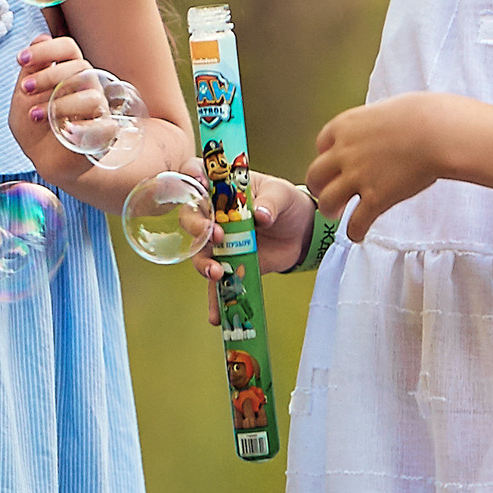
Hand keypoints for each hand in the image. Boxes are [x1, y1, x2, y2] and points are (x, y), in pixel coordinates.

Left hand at [8, 35, 97, 181]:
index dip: (46, 49)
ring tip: (34, 115)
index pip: (68, 47)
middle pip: (80, 67)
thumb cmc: (34, 125)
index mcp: (68, 72)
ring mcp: (98, 109)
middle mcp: (87, 86)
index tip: (20, 59)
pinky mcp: (104, 132)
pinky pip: (104, 125)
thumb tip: (40, 38)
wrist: (44, 159)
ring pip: (91, 95)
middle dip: (47, 76)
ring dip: (58, 103)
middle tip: (24, 89)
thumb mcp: (23, 97)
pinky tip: (65, 131)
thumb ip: (30, 71)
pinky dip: (83, 127)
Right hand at [190, 173, 310, 319]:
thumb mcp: (281, 195)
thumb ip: (270, 202)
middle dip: (197, 227)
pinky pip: (218, 283)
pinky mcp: (231, 264)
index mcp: (223, 188)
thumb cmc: (287, 203)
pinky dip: (215, 300)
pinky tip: (215, 315)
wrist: (302, 232)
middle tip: (215, 235)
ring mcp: (220, 241)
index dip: (190, 178)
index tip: (196, 186)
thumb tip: (261, 215)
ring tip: (216, 273)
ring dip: (203, 264)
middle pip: (191, 218)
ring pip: (200, 253)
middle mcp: (214, 214)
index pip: (196, 177)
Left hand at [307, 92, 457, 241]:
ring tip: (336, 215)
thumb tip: (379, 131)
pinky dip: (354, 231)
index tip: (333, 165)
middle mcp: (344, 152)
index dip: (326, 157)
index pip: (321, 144)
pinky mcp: (375, 198)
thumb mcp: (384, 110)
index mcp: (345, 126)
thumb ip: (373, 125)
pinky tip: (358, 234)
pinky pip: (356, 222)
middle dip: (318, 187)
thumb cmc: (420, 116)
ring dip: (330, 211)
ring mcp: (357, 176)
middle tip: (325, 193)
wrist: (436, 132)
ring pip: (328, 201)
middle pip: (315, 175)